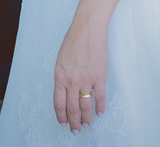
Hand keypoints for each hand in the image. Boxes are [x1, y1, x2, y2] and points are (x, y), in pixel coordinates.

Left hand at [53, 11, 107, 133]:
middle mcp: (71, 80)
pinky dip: (100, 107)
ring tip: (86, 125)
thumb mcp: (61, 59)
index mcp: (59, 76)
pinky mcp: (99, 76)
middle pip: (72, 108)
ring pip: (86, 105)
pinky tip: (100, 113)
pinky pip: (100, 97)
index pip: (59, 103)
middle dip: (73, 122)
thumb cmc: (73, 40)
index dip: (61, 116)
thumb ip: (62, 75)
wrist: (88, 28)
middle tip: (75, 131)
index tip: (63, 123)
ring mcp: (86, 79)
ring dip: (86, 118)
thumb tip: (64, 90)